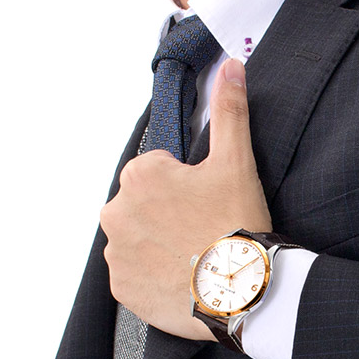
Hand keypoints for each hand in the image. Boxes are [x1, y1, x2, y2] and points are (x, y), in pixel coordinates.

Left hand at [100, 58, 271, 340]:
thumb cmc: (237, 226)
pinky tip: (183, 277)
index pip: (158, 172)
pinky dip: (153, 275)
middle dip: (168, 214)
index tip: (206, 203)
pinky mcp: (121, 287)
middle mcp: (116, 211)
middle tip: (203, 231)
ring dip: (159, 244)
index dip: (187, 187)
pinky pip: (134, 274)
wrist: (241, 292)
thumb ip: (229, 110)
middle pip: (144, 205)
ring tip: (195, 257)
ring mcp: (116, 252)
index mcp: (140, 175)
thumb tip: (230, 66)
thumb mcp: (237, 162)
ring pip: (138, 239)